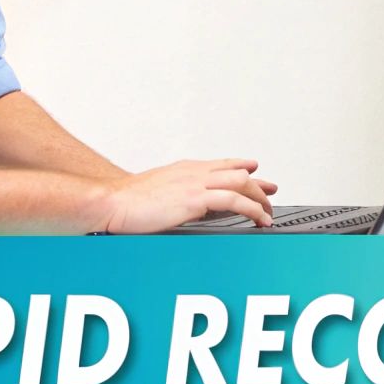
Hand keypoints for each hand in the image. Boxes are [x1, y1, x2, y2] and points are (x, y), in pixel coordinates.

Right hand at [97, 158, 278, 233]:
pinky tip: (258, 218)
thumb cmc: (128, 201)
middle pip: (237, 173)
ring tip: (267, 214)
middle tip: (270, 195)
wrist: (113, 201)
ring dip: (258, 199)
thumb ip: (177, 193)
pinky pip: (233, 201)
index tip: (255, 170)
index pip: (222, 165)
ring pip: (240, 184)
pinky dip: (251, 209)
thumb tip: (186, 204)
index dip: (242, 167)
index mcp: (186, 169)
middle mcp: (194, 172)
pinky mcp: (195, 199)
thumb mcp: (159, 191)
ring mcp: (196, 184)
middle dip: (257, 185)